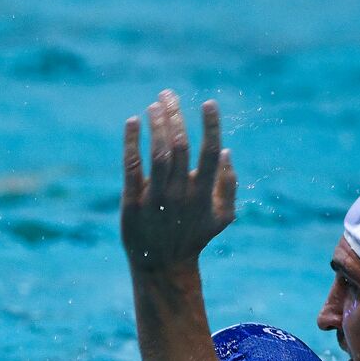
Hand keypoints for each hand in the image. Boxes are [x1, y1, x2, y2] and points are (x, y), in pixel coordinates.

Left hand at [121, 90, 236, 271]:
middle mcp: (179, 194)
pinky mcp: (131, 202)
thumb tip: (226, 152)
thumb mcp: (222, 218)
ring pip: (157, 154)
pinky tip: (132, 121)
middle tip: (169, 94)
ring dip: (156, 125)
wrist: (162, 266)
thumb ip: (229, 186)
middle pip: (179, 147)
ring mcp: (154, 198)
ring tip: (155, 103)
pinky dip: (131, 142)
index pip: (209, 152)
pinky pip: (131, 166)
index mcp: (202, 194)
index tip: (209, 103)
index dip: (211, 126)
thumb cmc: (194, 237)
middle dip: (175, 116)